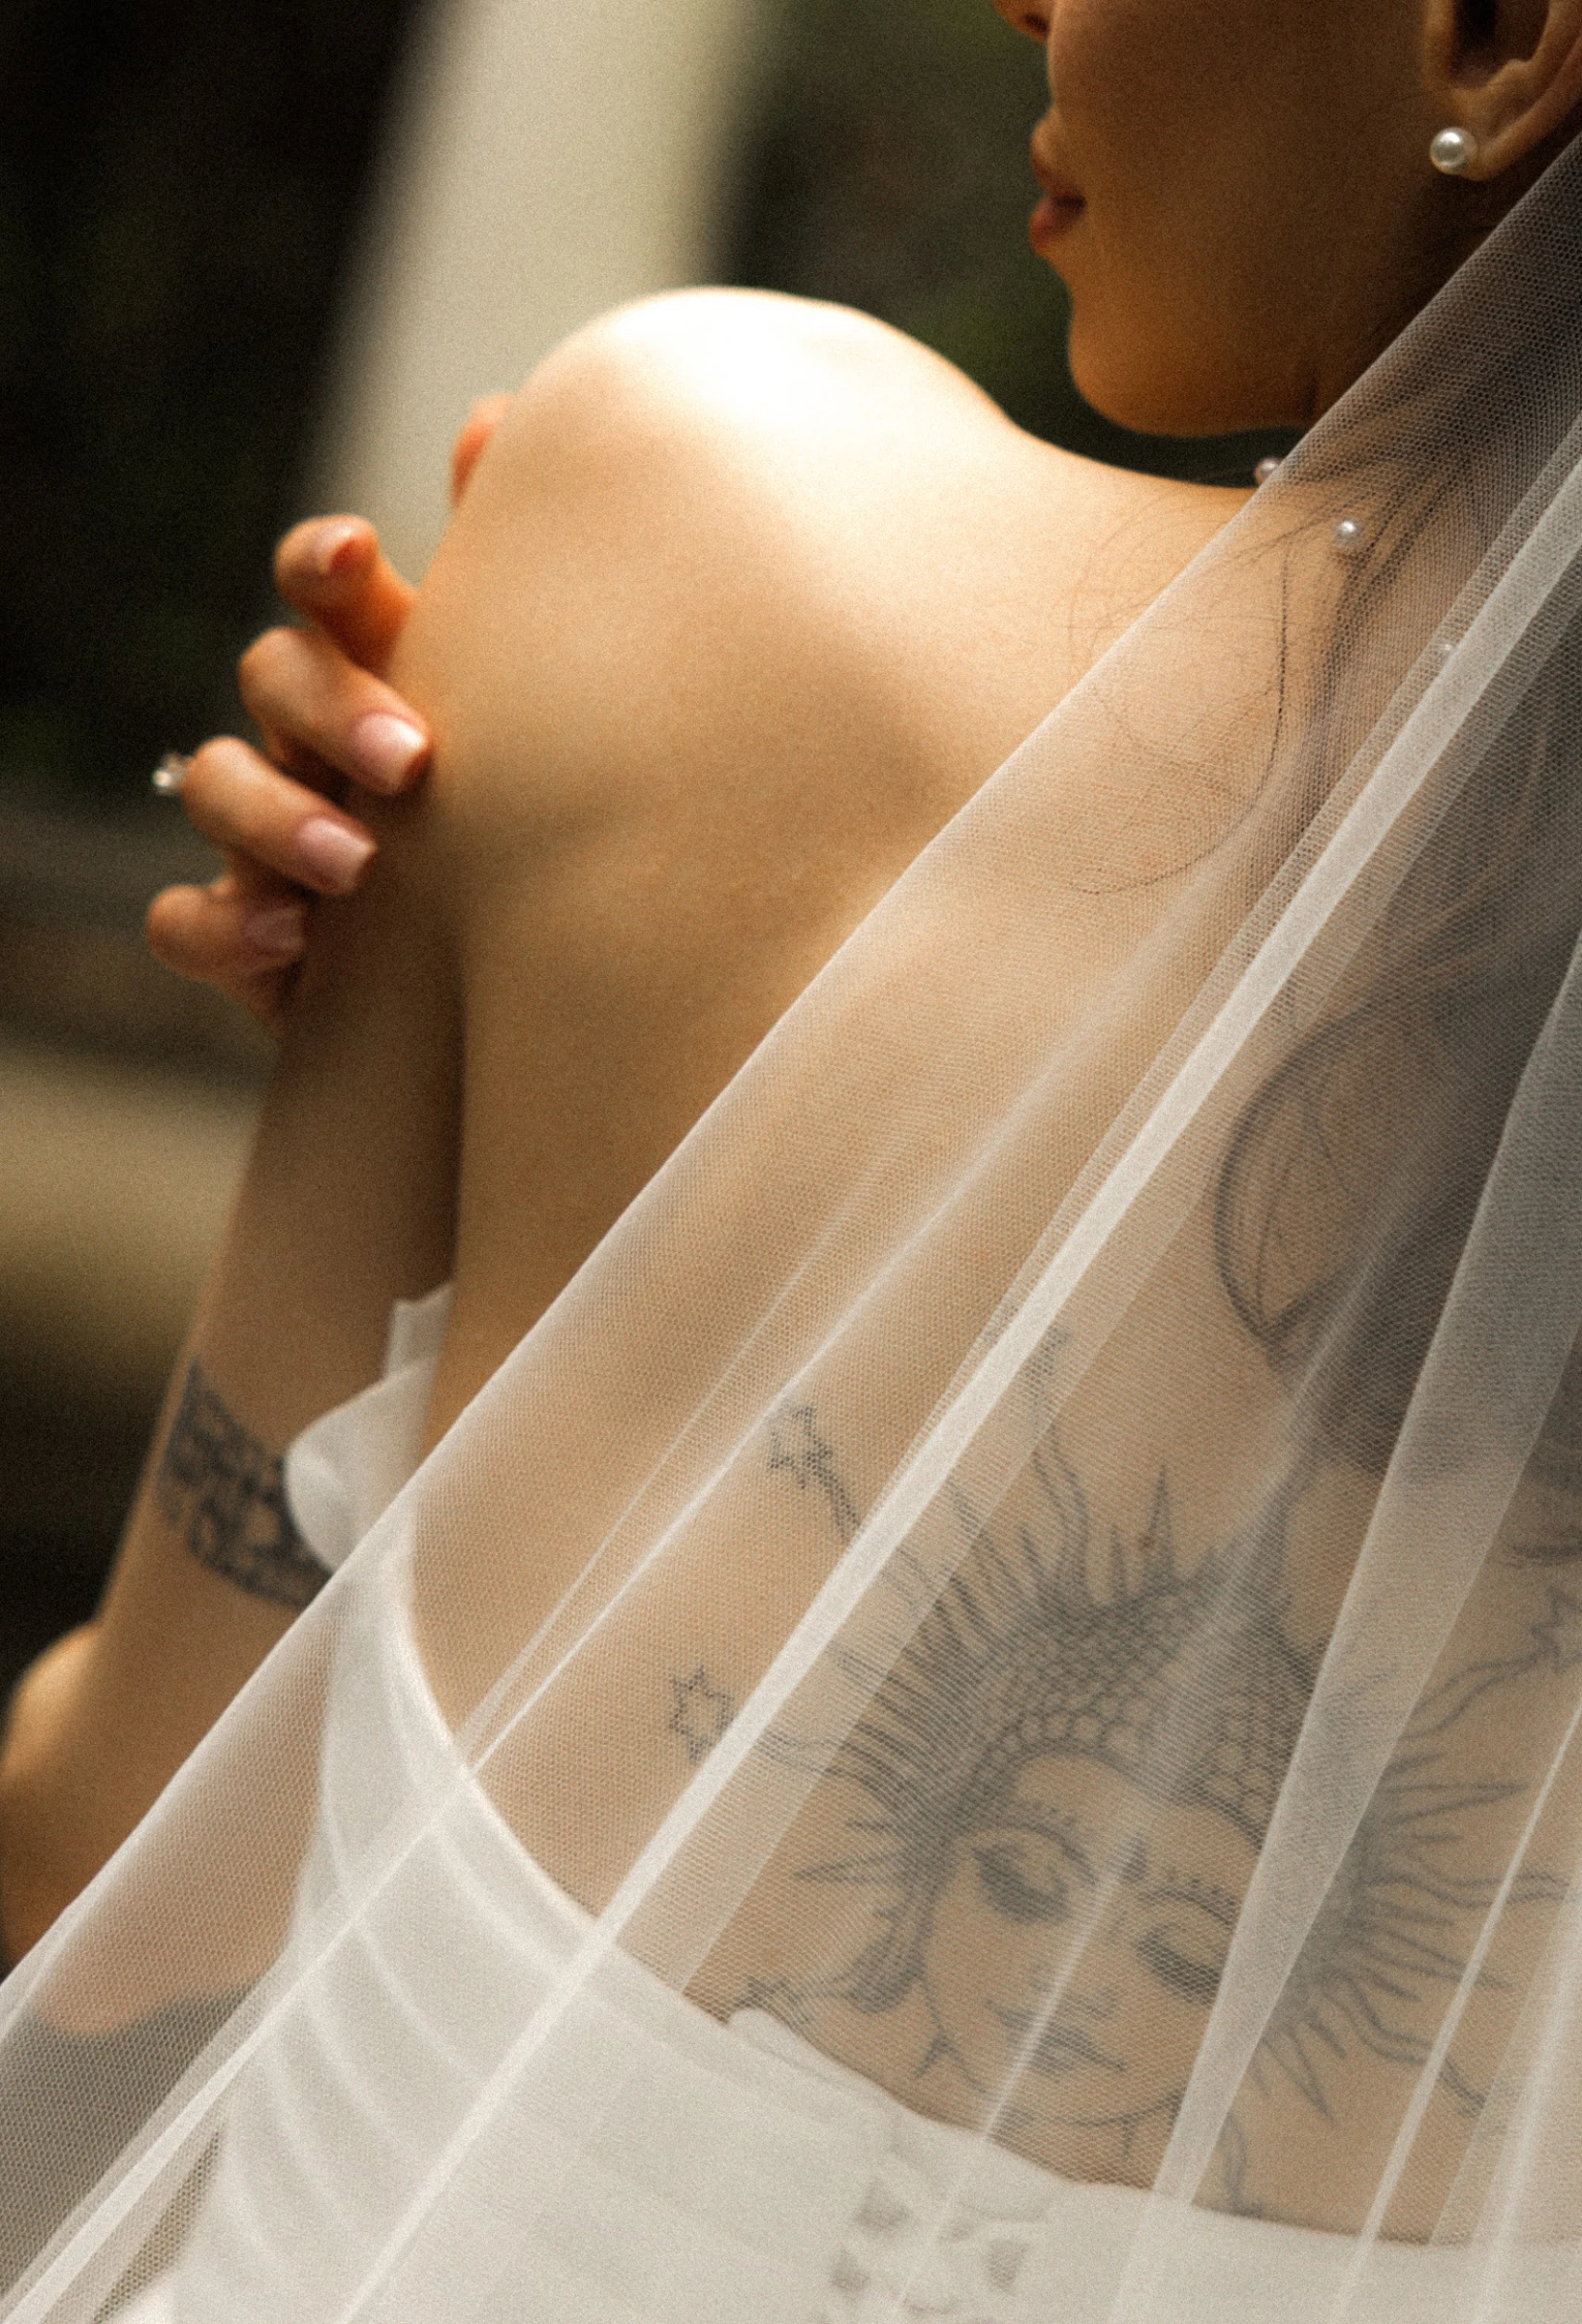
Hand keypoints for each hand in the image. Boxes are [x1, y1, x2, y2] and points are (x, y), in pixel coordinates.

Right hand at [145, 393, 513, 1032]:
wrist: (512, 984)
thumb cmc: (519, 829)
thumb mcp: (531, 713)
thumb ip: (519, 581)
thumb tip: (495, 418)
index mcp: (377, 672)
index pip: (321, 590)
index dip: (320, 564)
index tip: (352, 556)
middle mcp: (307, 740)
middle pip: (274, 677)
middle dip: (330, 708)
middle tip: (414, 763)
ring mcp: (265, 837)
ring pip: (217, 787)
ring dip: (278, 818)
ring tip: (359, 869)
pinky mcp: (246, 939)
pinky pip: (186, 920)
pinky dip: (222, 925)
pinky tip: (290, 939)